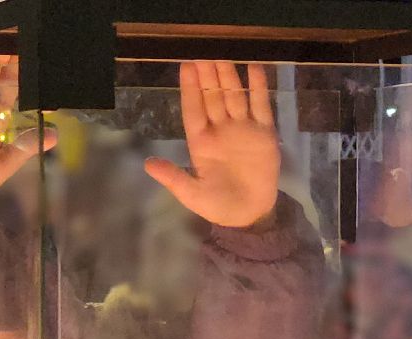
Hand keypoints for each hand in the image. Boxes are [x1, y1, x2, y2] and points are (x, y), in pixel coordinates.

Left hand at [145, 62, 279, 228]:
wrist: (250, 215)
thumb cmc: (219, 206)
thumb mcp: (192, 195)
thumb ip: (173, 178)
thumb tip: (148, 165)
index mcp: (201, 142)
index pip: (193, 109)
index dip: (190, 89)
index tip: (186, 66)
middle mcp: (220, 131)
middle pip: (213, 97)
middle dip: (208, 75)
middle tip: (204, 50)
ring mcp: (242, 129)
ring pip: (233, 96)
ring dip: (228, 76)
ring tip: (223, 53)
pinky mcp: (263, 133)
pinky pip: (260, 106)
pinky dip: (257, 88)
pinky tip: (254, 68)